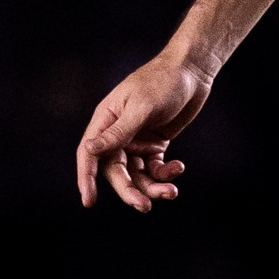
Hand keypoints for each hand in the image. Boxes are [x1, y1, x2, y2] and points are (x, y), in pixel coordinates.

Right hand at [76, 51, 209, 210]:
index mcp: (105, 121)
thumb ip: (118, 132)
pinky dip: (166, 173)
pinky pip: (156, 168)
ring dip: (152, 187)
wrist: (192, 72)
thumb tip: (89, 149)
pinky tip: (178, 167)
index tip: (88, 201)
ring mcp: (137, 140)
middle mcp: (118, 133)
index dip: (86, 178)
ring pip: (138, 174)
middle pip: (117, 171)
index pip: (89, 155)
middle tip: (144, 206)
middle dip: (130, 190)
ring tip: (171, 192)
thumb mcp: (141, 108)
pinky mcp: (156, 144)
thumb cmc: (162, 82)